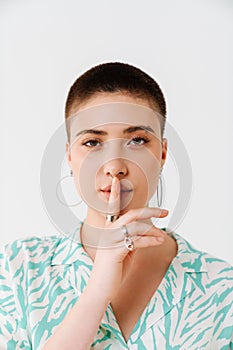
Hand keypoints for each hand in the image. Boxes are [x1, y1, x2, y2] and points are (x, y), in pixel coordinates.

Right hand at [87, 176, 168, 300]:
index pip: (112, 207)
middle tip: (165, 211)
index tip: (116, 180)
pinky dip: (150, 241)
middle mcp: (109, 232)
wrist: (100, 288)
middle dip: (150, 210)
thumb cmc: (112, 269)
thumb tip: (146, 234)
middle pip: (132, 214)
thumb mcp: (123, 251)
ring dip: (153, 230)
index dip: (115, 193)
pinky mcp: (115, 251)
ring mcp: (111, 241)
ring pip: (136, 227)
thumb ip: (131, 240)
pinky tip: (159, 241)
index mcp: (109, 230)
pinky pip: (137, 241)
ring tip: (163, 235)